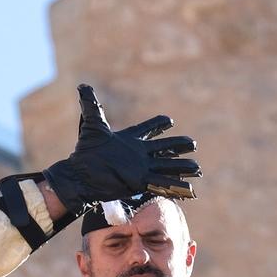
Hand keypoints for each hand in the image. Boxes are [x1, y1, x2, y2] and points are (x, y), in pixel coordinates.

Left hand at [40, 84, 198, 207]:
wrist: (80, 174)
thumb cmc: (85, 152)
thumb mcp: (91, 126)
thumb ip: (91, 105)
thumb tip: (82, 86)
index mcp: (130, 140)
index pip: (147, 129)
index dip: (157, 124)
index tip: (168, 120)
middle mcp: (138, 154)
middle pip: (164, 148)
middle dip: (178, 145)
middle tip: (193, 143)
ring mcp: (140, 168)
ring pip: (167, 166)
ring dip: (182, 167)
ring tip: (197, 168)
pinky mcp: (139, 182)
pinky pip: (161, 183)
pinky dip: (175, 187)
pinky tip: (189, 190)